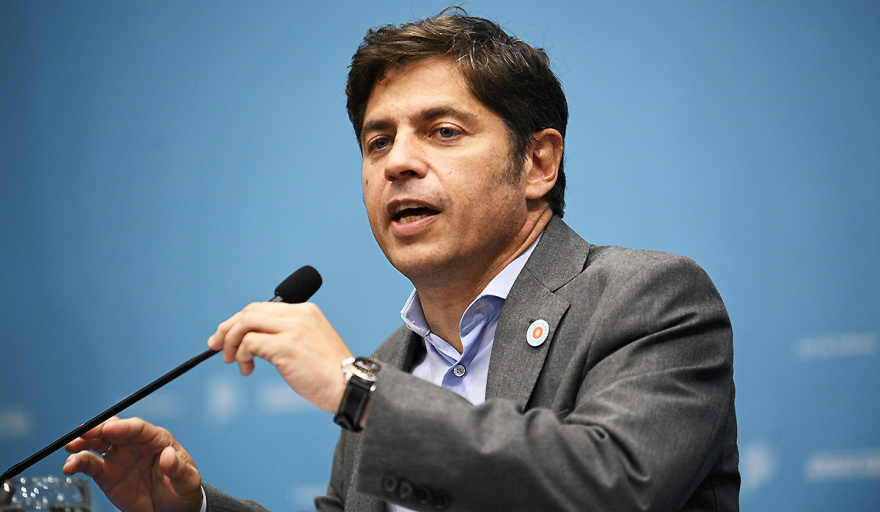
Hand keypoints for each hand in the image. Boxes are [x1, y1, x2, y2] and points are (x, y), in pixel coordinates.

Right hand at [63, 417, 201, 511]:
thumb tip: (168, 454)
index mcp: (157, 440)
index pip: (138, 428)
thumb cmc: (182, 491)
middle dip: (97, 429)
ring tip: (70, 449)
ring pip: (98, 443)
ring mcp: (119, 458)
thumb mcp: (187, 481)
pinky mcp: (107, 474)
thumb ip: (177, 468)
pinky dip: (77, 463)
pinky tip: (70, 467)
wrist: (171, 511)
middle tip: (82, 433)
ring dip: (82, 443)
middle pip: (114, 430)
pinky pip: (89, 464)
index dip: (123, 426)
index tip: (108, 429)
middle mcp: (135, 445)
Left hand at [208, 301, 352, 413]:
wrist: (351, 387)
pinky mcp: (285, 346)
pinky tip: (247, 369)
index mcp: (307, 311)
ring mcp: (292, 328)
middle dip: (228, 328)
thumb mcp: (311, 345)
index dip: (240, 321)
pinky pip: (249, 343)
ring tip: (231, 360)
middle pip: (250, 311)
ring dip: (230, 342)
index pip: (263, 308)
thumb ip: (289, 336)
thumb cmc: (331, 374)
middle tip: (217, 347)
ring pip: (245, 323)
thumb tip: (254, 343)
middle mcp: (299, 314)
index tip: (227, 337)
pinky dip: (240, 356)